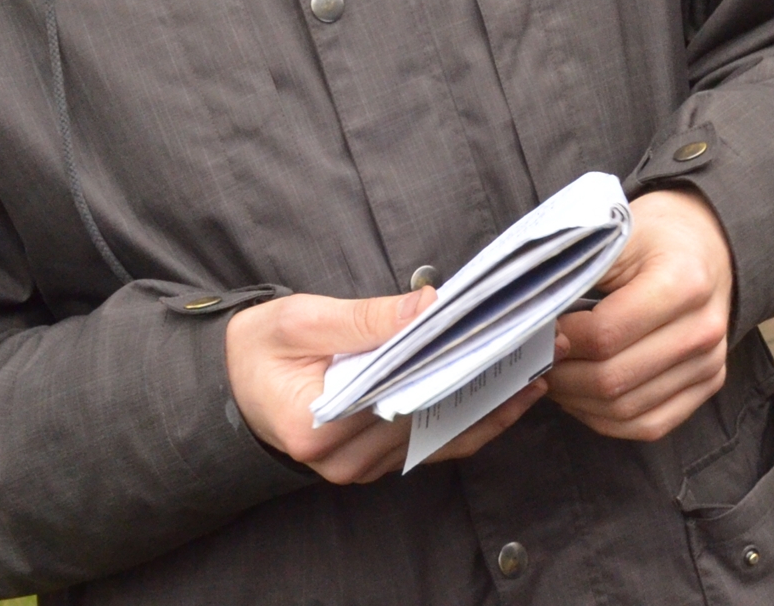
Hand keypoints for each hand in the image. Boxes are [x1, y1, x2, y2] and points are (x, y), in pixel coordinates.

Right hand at [226, 289, 545, 483]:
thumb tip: (428, 306)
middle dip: (489, 380)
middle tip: (544, 348)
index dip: (457, 363)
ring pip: (440, 437)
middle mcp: (343, 459)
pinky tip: (507, 395)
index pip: (402, 394)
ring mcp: (360, 468)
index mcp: (318, 425)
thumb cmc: (259, 349)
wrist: (229, 385)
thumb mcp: (299, 321)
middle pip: (430, 417)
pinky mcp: (373, 463)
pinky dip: (471, 420)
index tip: (503, 336)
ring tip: (539, 368)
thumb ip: (364, 318)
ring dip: (491, 404)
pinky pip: (431, 444)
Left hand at [547, 188, 735, 442]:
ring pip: (625, 410)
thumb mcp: (617, 234)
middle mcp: (704, 329)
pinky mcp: (709, 384)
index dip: (560, 340)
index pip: (604, 335)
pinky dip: (606, 419)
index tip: (540, 330)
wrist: (709, 244)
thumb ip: (576, 273)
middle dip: (562, 376)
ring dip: (577, 401)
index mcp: (684, 282)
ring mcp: (710, 363)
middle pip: (612, 380)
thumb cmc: (657, 237)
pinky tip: (585, 396)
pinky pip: (648, 425)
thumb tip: (526, 318)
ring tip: (558, 376)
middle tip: (538, 360)